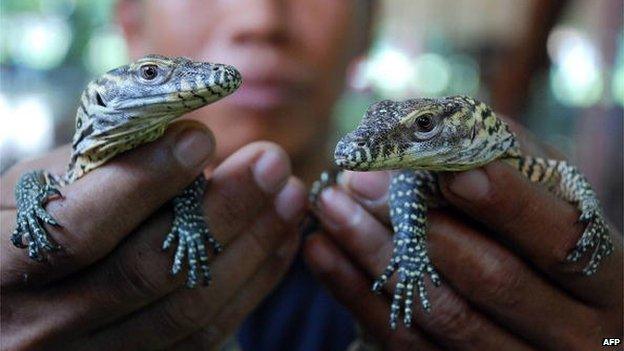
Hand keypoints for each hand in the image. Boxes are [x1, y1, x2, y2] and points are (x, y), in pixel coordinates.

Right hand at [1, 122, 305, 349]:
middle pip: (147, 273)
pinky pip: (206, 333)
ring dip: (252, 246)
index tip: (202, 138)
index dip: (145, 181)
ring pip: (188, 309)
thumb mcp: (40, 184)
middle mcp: (39, 327)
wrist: (18, 292)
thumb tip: (190, 140)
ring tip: (288, 196)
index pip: (77, 228)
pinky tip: (280, 239)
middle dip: (223, 211)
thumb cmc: (28, 221)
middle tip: (271, 162)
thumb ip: (105, 163)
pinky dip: (252, 283)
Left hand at [306, 140, 621, 349]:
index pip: (558, 241)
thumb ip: (510, 161)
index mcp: (606, 281)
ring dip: (378, 255)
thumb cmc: (546, 238)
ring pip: (444, 314)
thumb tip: (435, 127)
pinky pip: (406, 344)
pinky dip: (358, 296)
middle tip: (363, 180)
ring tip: (332, 208)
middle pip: (493, 279)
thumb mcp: (548, 201)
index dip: (506, 203)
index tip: (447, 168)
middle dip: (422, 223)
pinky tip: (325, 253)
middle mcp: (573, 334)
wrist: (546, 312)